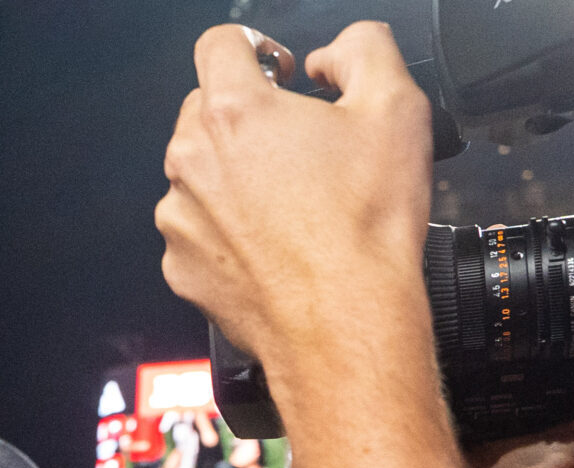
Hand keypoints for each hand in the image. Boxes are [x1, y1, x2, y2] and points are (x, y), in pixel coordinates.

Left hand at [157, 23, 433, 370]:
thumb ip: (363, 51)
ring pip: (199, 173)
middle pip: (204, 111)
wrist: (343, 318)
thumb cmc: (364, 223)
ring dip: (236, 174)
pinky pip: (198, 229)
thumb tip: (333, 55)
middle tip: (299, 144)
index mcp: (233, 112)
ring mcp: (178, 216)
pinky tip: (273, 241)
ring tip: (291, 202)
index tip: (280, 72)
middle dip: (248, 116)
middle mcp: (191, 161)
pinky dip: (227, 227)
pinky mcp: (179, 264)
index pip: (219, 44)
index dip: (255, 46)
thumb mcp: (395, 106)